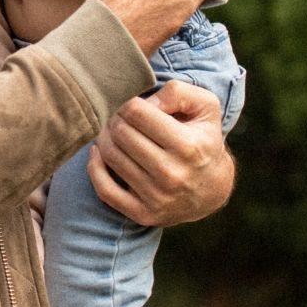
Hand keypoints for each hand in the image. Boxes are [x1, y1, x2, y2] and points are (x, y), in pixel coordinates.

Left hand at [88, 80, 233, 226]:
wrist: (212, 189)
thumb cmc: (203, 139)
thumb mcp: (205, 107)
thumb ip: (178, 92)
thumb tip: (147, 101)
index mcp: (188, 146)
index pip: (135, 112)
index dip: (128, 102)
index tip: (132, 105)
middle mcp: (172, 174)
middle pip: (120, 132)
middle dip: (115, 118)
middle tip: (120, 117)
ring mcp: (156, 197)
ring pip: (110, 155)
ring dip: (104, 137)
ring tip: (113, 131)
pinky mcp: (143, 214)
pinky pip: (104, 190)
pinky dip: (94, 167)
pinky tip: (99, 153)